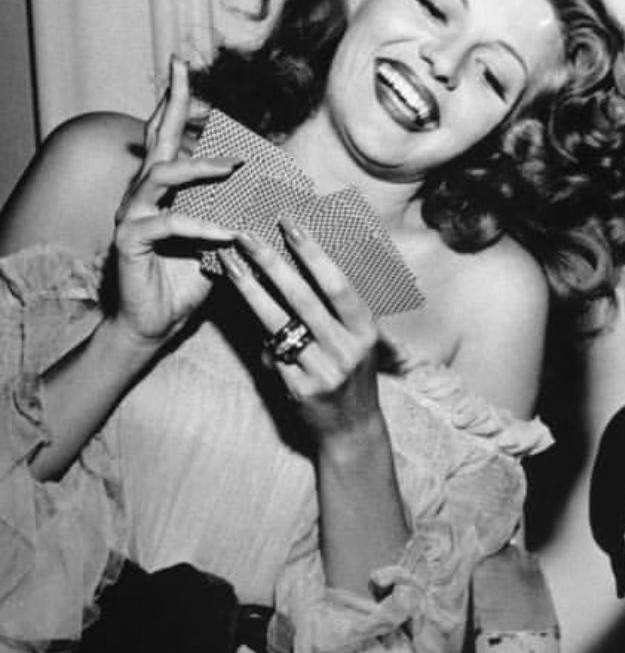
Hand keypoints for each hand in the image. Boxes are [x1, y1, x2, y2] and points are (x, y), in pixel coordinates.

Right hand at [110, 57, 238, 347]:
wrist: (154, 324)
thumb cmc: (188, 278)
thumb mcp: (223, 237)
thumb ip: (240, 209)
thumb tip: (282, 190)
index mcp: (163, 187)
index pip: (168, 134)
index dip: (177, 101)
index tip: (186, 68)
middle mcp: (142, 192)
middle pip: (155, 136)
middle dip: (170, 99)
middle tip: (181, 66)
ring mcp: (133, 213)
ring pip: (163, 174)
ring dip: (202, 166)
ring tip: (236, 166)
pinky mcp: (130, 240)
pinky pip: (169, 223)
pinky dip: (203, 224)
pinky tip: (231, 231)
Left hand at [221, 224, 384, 444]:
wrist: (351, 429)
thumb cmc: (351, 374)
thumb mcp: (356, 340)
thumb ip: (333, 312)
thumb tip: (296, 268)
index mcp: (365, 330)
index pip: (336, 284)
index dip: (312, 252)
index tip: (290, 224)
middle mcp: (347, 349)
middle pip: (303, 298)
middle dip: (272, 262)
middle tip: (246, 234)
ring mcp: (323, 370)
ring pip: (278, 322)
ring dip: (251, 289)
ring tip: (230, 263)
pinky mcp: (299, 388)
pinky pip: (272, 352)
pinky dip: (257, 329)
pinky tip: (239, 307)